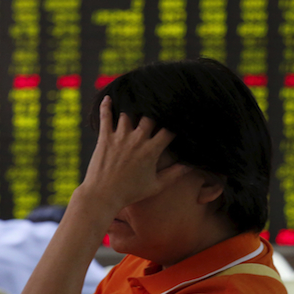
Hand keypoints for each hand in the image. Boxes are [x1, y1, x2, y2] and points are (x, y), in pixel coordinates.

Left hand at [78, 95, 190, 215]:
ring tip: (136, 101)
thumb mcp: (156, 185)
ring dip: (133, 108)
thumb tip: (190, 166)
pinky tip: (108, 97)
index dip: (175, 124)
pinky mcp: (105, 137)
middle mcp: (137, 140)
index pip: (168, 130)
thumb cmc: (131, 192)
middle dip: (155, 112)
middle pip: (150, 116)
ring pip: (129, 113)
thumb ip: (174, 174)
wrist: (103, 195)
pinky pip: (105, 116)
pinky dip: (106, 105)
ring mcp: (120, 137)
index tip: (178, 121)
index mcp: (151, 151)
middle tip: (158, 106)